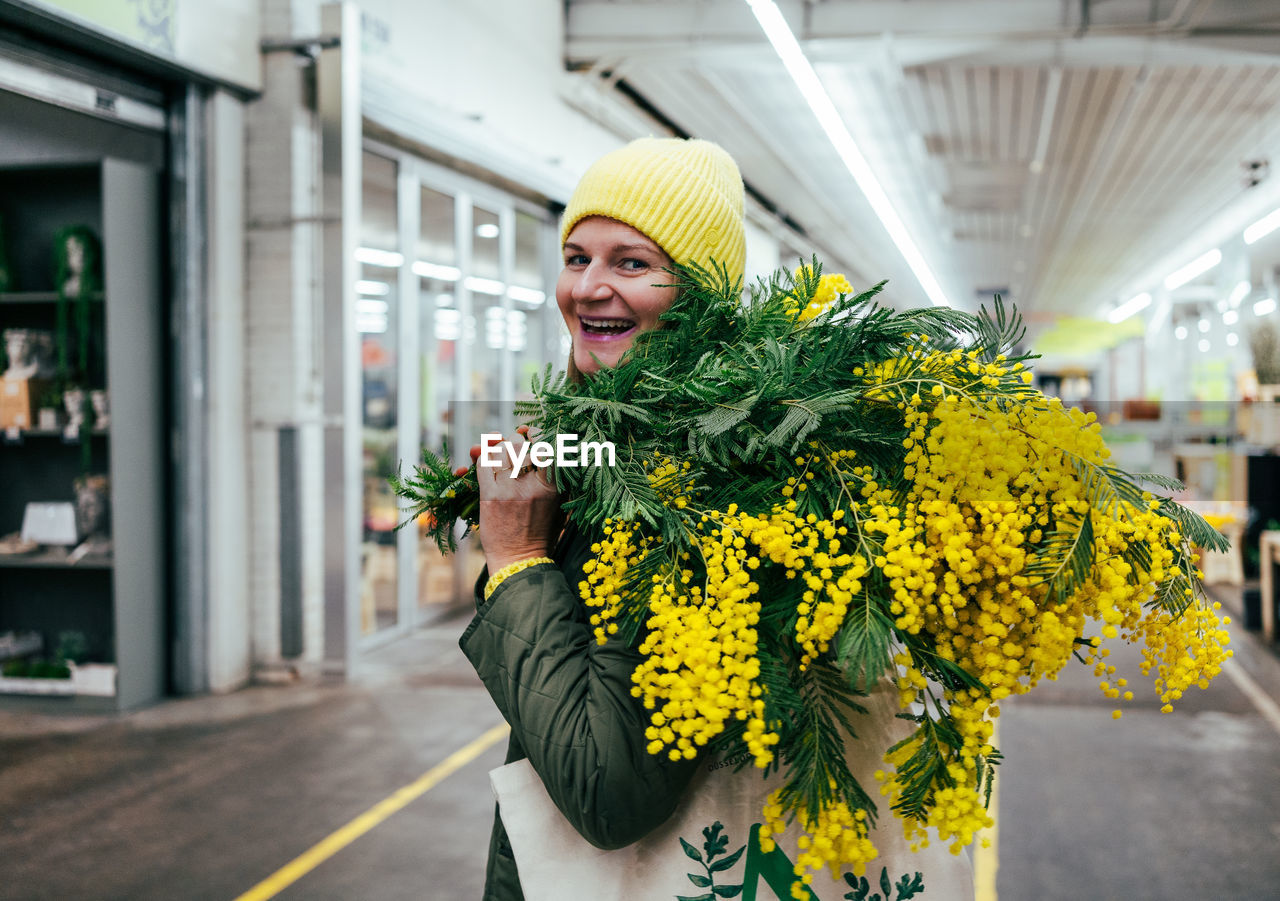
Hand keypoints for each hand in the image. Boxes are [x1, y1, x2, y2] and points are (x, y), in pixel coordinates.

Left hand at [471, 429, 561, 571]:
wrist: (520, 560)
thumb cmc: (542, 533)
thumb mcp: (560, 505)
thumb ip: (558, 479)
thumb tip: (553, 449)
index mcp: (554, 486)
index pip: (547, 445)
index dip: (536, 432)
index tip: (529, 431)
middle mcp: (533, 485)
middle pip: (520, 444)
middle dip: (513, 440)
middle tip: (511, 444)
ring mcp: (510, 490)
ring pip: (499, 452)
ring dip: (495, 448)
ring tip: (496, 453)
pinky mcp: (490, 497)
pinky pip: (483, 465)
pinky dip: (481, 460)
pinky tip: (483, 463)